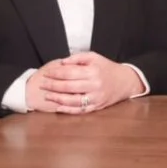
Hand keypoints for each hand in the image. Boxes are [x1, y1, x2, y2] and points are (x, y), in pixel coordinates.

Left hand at [27, 52, 144, 113]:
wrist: (124, 81)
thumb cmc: (106, 68)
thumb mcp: (94, 57)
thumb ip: (77, 58)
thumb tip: (62, 63)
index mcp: (93, 71)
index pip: (69, 73)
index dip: (56, 73)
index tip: (47, 72)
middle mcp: (94, 85)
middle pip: (69, 87)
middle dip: (53, 85)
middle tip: (42, 84)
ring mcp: (96, 98)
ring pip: (73, 101)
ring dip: (58, 99)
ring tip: (47, 95)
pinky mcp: (97, 107)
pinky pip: (80, 110)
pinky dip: (68, 110)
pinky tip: (58, 107)